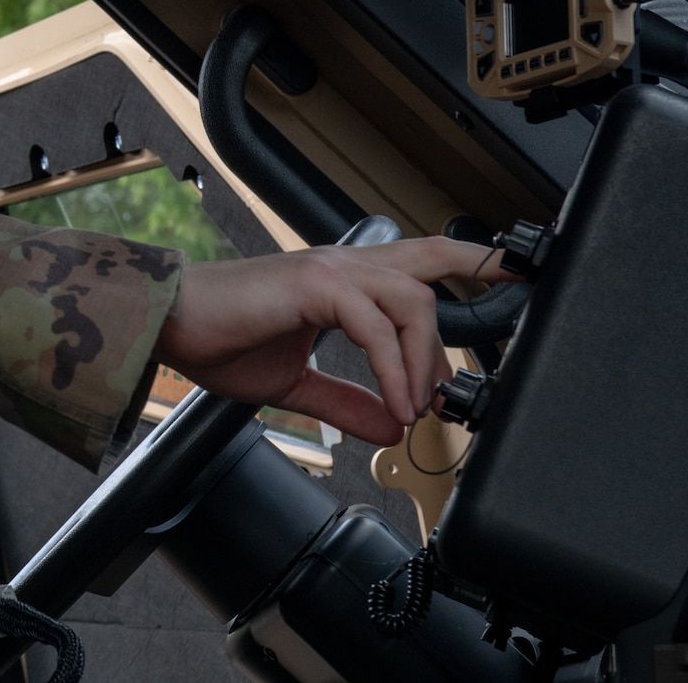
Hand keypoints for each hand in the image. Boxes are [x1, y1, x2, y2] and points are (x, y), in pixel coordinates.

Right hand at [153, 238, 515, 445]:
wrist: (170, 326)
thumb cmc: (218, 342)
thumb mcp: (293, 382)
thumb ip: (345, 401)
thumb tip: (390, 426)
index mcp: (338, 280)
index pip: (413, 265)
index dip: (463, 266)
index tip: (504, 277)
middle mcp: (341, 265)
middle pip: (429, 261)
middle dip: (479, 273)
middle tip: (517, 293)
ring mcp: (329, 271)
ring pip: (412, 299)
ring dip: (425, 359)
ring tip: (417, 405)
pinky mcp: (313, 286)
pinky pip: (374, 325)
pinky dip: (393, 368)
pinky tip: (393, 402)